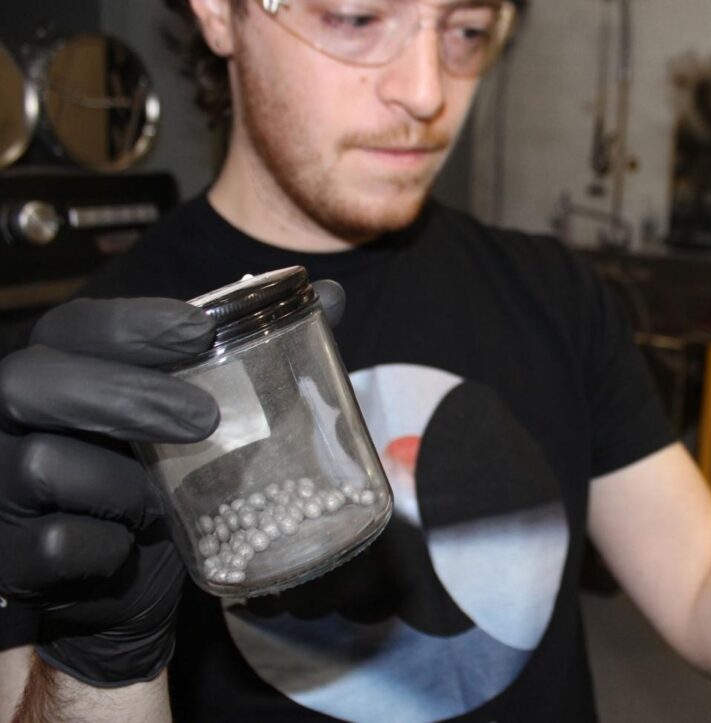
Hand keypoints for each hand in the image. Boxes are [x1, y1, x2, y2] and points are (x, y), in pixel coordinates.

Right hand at [0, 280, 344, 686]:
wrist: (121, 589)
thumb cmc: (162, 487)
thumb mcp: (207, 422)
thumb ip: (259, 360)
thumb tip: (329, 298)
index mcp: (61, 374)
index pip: (74, 326)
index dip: (130, 323)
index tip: (200, 330)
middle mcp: (13, 422)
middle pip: (33, 383)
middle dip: (125, 396)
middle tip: (205, 420)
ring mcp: (1, 488)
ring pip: (43, 466)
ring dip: (121, 487)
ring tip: (157, 502)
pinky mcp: (9, 556)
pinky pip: (55, 544)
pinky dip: (108, 548)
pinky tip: (129, 547)